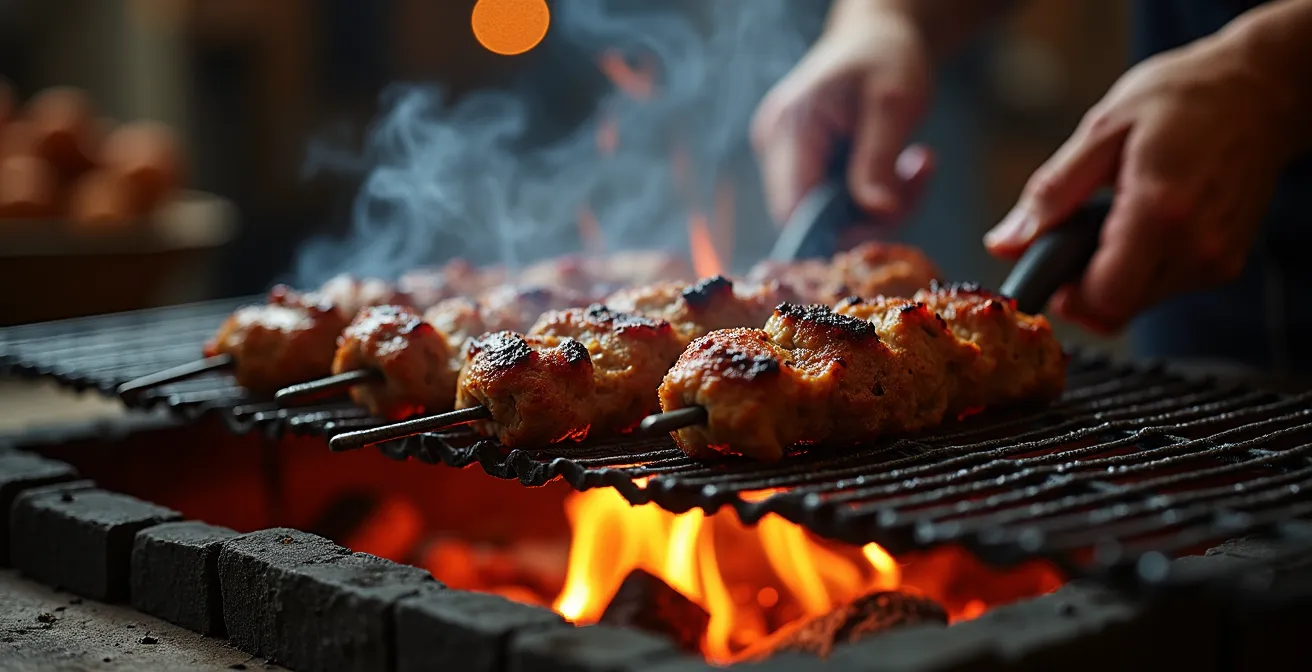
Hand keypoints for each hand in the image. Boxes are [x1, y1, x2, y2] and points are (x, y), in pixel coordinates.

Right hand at [751, 3, 935, 233]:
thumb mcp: (893, 104)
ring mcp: (782, 156)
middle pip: (808, 217)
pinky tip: (894, 168)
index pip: (793, 208)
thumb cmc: (884, 58)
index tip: (890, 214)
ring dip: (874, 205)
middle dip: (866, 214)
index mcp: (789, 126)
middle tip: (914, 182)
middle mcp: (774, 144)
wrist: (876, 37)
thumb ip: (879, 162)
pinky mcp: (798, 164)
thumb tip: (878, 215)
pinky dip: (868, 195)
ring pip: (824, 215)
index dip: (838, 227)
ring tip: (911, 168)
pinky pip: (831, 201)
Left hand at [984, 30, 1304, 333]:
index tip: (1049, 265)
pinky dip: (1141, 267)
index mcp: (1160, 210)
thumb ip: (1051, 193)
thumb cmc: (1182, 98)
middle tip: (1075, 234)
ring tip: (1115, 217)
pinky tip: (1144, 223)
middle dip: (1082, 284)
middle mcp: (1195, 246)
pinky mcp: (1224, 264)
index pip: (1103, 298)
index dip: (1065, 294)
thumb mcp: (1102, 130)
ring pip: (1138, 302)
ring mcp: (1215, 259)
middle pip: (1117, 308)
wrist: (1262, 91)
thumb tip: (1004, 244)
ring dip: (1111, 274)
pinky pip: (1164, 287)